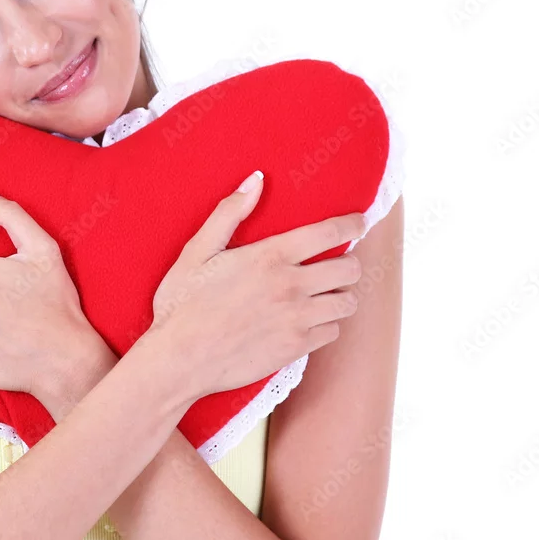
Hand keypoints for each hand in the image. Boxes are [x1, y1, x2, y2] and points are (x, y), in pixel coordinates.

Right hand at [145, 171, 365, 400]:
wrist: (179, 359)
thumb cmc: (183, 304)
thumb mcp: (197, 252)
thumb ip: (229, 213)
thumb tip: (257, 179)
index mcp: (270, 257)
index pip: (329, 233)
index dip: (353, 224)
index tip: (359, 223)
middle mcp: (290, 287)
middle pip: (348, 269)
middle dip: (347, 263)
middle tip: (335, 265)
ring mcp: (296, 320)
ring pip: (346, 303)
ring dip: (339, 296)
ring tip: (325, 295)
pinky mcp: (295, 348)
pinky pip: (332, 332)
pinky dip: (327, 325)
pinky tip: (309, 322)